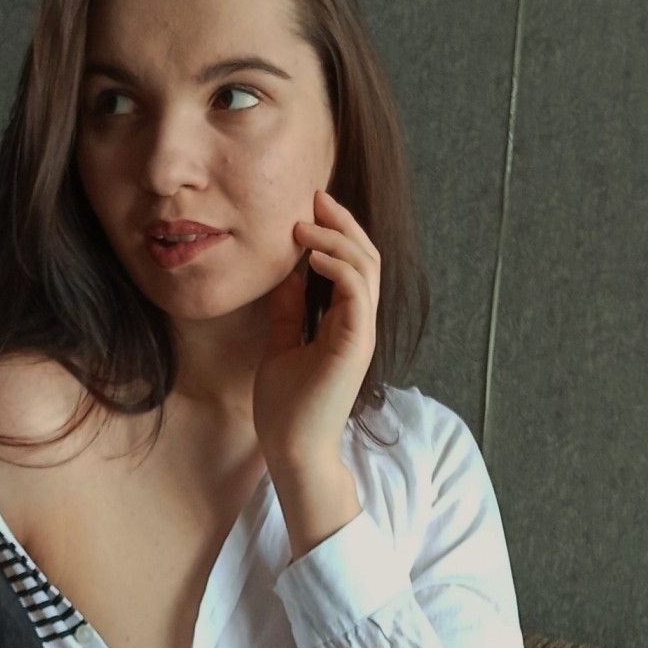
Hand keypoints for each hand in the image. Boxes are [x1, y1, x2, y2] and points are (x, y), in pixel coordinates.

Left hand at [252, 185, 380, 474]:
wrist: (291, 449)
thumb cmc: (286, 407)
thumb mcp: (281, 345)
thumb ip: (288, 310)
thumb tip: (286, 273)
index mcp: (345, 322)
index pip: (352, 265)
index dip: (335, 233)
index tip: (308, 208)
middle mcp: (359, 324)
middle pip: (365, 258)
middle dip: (342, 223)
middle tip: (315, 197)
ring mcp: (361, 334)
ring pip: (366, 269)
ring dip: (336, 240)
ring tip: (304, 225)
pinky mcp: (355, 346)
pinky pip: (357, 294)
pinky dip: (337, 268)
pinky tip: (310, 257)